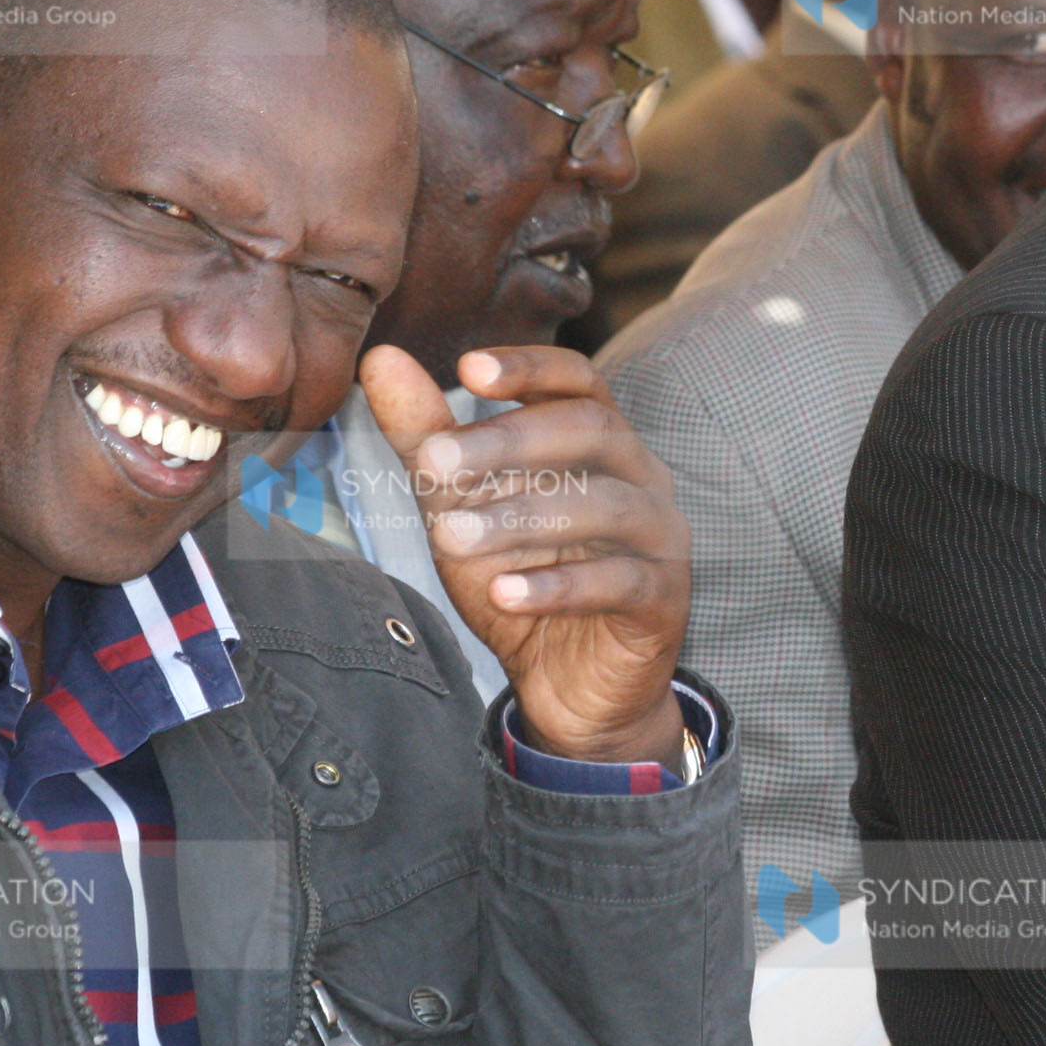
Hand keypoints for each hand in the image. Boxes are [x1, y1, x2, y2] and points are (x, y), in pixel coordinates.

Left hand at [358, 343, 687, 766]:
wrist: (569, 685)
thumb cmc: (523, 576)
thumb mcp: (461, 506)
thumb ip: (427, 437)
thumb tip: (380, 359)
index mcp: (601, 442)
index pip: (578, 381)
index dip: (530, 367)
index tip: (467, 370)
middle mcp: (643, 477)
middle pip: (592, 430)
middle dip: (509, 441)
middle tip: (432, 463)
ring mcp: (662, 538)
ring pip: (605, 506)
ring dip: (521, 517)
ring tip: (448, 539)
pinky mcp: (665, 600)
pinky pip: (619, 583)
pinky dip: (557, 587)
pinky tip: (504, 594)